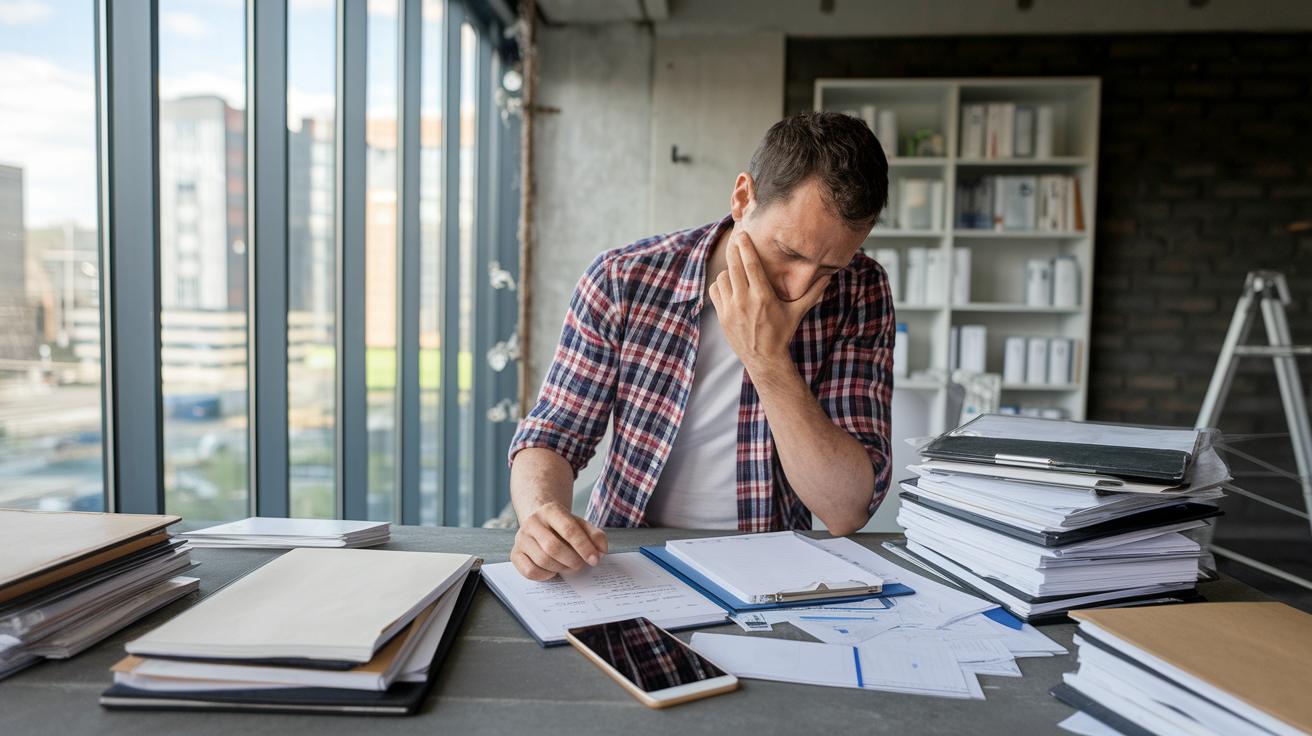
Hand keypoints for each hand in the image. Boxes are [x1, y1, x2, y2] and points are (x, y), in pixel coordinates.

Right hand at [511, 501, 608, 580]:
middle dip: (571, 560)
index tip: (594, 559)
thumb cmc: (563, 526)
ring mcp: (521, 538)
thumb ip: (595, 536)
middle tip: (580, 564)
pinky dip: (545, 575)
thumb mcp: (581, 525)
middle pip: (553, 547)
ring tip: (567, 566)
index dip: (584, 547)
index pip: (569, 530)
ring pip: (542, 560)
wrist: (540, 522)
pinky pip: (529, 571)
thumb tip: (600, 552)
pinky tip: (552, 570)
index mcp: (550, 510)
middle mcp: (532, 522)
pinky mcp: (515, 553)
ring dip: (560, 568)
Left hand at [708, 231, 828, 374]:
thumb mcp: (797, 312)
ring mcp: (731, 309)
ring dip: (729, 270)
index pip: (751, 265)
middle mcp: (745, 301)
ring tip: (737, 270)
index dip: (745, 247)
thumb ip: (812, 293)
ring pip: (723, 277)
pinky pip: (715, 290)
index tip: (742, 234)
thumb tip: (829, 276)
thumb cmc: (782, 333)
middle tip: (736, 240)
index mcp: (764, 297)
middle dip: (734, 250)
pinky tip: (729, 285)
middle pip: (734, 266)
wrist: (764, 359)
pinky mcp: (721, 316)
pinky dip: (721, 284)